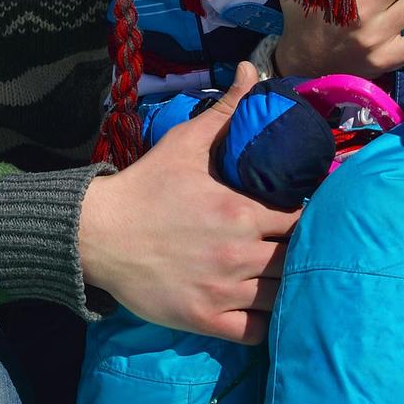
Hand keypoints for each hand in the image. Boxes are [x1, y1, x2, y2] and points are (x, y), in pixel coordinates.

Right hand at [78, 64, 296, 342]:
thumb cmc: (145, 187)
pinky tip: (266, 311)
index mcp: (240, 212)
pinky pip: (258, 333)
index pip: (301, 219)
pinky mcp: (206, 320)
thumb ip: (226, 112)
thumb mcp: (185, 144)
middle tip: (295, 249)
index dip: (306, 217)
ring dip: (288, 289)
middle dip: (301, 254)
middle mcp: (238, 254)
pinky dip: (269, 325)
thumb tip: (252, 70)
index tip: (299, 216)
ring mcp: (223, 291)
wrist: (97, 234)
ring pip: (282, 298)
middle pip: (297, 260)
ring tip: (287, 280)